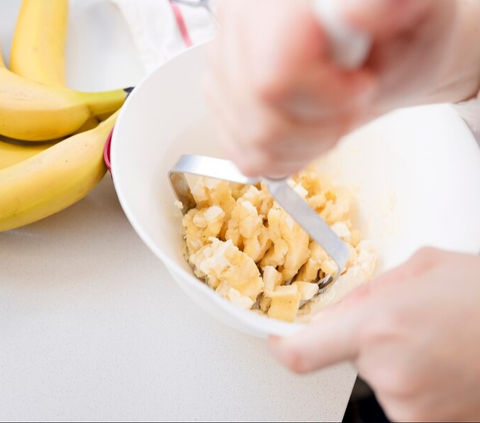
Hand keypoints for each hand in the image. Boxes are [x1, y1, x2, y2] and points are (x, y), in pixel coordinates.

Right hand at [205, 0, 479, 176]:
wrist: (386, 54)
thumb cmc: (401, 36)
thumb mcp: (415, 13)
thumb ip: (384, 8)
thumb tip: (356, 11)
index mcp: (275, 0)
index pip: (273, 76)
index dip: (322, 98)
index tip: (358, 87)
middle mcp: (239, 23)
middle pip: (258, 109)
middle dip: (315, 127)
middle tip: (348, 105)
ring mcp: (226, 65)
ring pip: (250, 137)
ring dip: (302, 144)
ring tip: (330, 118)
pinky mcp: (225, 99)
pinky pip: (243, 152)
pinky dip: (282, 156)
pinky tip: (305, 134)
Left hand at [269, 248, 479, 421]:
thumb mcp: (423, 268)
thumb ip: (368, 293)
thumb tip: (333, 316)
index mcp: (379, 328)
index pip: (301, 353)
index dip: (283, 346)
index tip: (278, 338)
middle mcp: (390, 374)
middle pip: (347, 357)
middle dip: (366, 338)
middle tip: (405, 322)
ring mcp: (413, 407)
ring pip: (379, 378)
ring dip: (395, 359)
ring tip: (435, 340)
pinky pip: (405, 397)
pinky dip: (416, 379)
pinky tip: (445, 359)